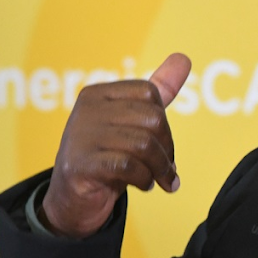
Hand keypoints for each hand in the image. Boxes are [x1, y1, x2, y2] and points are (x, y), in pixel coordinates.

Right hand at [41, 53, 191, 238]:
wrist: (73, 200)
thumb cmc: (107, 156)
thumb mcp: (133, 121)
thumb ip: (158, 89)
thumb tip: (183, 57)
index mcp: (99, 93)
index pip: (150, 93)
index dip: (164, 123)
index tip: (163, 147)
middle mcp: (87, 108)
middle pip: (152, 118)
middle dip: (166, 148)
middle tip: (166, 170)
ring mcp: (81, 136)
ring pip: (144, 144)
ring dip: (159, 168)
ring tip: (158, 180)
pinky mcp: (79, 164)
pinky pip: (128, 165)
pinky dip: (144, 178)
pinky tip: (143, 185)